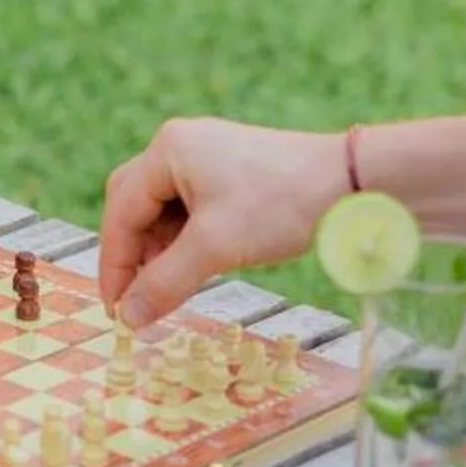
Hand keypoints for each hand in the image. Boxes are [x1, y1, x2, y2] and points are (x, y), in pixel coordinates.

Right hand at [99, 118, 349, 327]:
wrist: (351, 183)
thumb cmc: (281, 205)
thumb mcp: (215, 248)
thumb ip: (164, 284)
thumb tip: (128, 320)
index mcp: (168, 151)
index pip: (121, 213)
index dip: (114, 265)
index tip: (116, 310)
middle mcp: (181, 146)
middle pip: (134, 206)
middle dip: (133, 255)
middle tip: (136, 299)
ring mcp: (208, 156)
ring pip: (163, 211)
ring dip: (161, 251)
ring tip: (172, 286)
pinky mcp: (232, 172)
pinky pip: (191, 210)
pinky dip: (187, 242)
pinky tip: (199, 266)